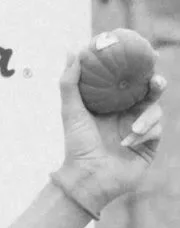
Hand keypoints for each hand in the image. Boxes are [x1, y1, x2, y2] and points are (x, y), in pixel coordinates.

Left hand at [56, 53, 163, 214]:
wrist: (88, 179)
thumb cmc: (77, 146)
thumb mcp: (71, 111)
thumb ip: (70, 82)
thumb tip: (72, 51)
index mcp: (112, 104)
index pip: (129, 78)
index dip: (139, 63)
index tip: (143, 49)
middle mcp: (128, 113)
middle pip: (150, 90)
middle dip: (157, 82)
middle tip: (154, 79)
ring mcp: (140, 129)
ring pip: (156, 110)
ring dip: (147, 117)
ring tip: (133, 128)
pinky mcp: (149, 144)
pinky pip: (156, 130)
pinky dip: (144, 134)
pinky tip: (128, 143)